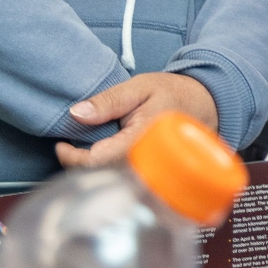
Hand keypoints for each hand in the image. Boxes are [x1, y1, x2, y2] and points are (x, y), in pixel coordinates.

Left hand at [57, 72, 218, 166]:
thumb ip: (108, 101)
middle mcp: (145, 163)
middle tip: (69, 146)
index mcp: (140, 141)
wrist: (207, 106)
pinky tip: (101, 157)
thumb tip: (76, 114)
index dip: (72, 157)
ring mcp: (149, 172)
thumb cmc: (174, 93)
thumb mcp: (140, 87)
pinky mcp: (150, 174)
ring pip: (111, 180)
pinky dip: (106, 170)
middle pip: (101, 176)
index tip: (61, 144)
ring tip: (82, 150)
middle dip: (79, 164)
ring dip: (91, 168)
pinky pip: (122, 178)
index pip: (96, 162)